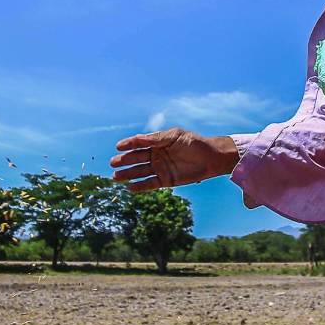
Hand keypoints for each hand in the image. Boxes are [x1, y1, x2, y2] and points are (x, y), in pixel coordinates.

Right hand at [110, 127, 239, 192]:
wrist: (211, 158)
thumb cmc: (194, 143)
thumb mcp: (175, 136)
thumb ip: (157, 139)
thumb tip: (138, 139)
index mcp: (158, 142)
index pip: (139, 143)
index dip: (128, 144)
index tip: (118, 147)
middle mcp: (156, 155)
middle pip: (137, 158)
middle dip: (125, 160)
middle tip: (113, 163)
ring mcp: (160, 168)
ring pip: (140, 172)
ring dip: (128, 174)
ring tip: (116, 177)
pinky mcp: (166, 180)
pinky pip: (150, 184)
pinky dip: (140, 186)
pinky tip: (130, 187)